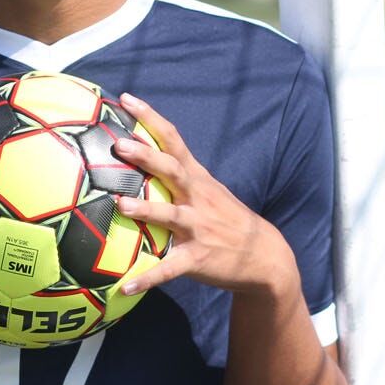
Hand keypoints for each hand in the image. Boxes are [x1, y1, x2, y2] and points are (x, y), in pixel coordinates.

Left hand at [111, 93, 298, 298]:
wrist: (265, 255)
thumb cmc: (226, 219)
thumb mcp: (209, 190)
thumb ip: (180, 175)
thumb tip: (143, 155)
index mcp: (198, 180)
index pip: (173, 141)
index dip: (151, 118)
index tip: (126, 98)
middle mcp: (198, 199)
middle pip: (172, 171)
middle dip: (147, 156)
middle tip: (119, 144)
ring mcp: (199, 228)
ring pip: (171, 216)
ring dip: (147, 210)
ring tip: (122, 204)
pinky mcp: (198, 258)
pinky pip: (169, 269)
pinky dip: (147, 278)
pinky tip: (124, 286)